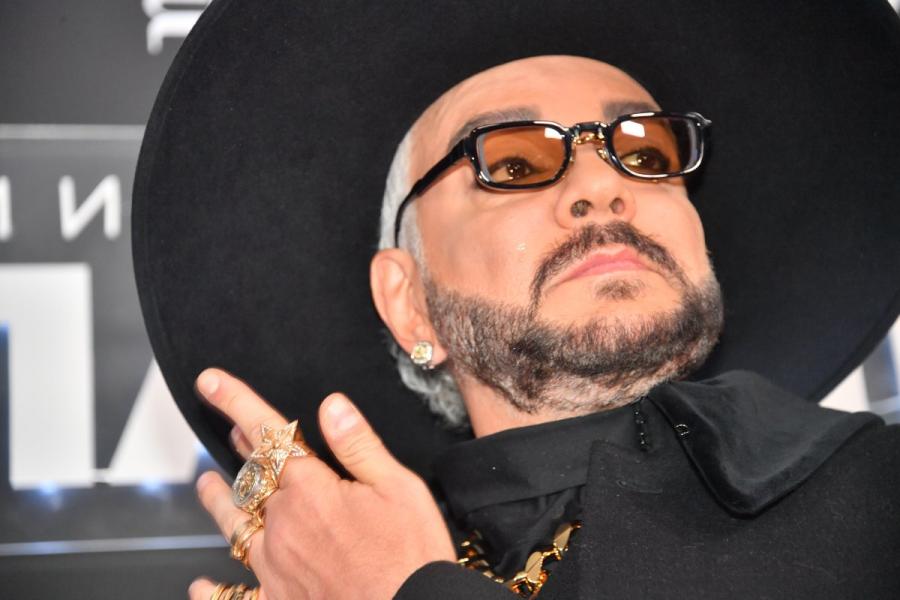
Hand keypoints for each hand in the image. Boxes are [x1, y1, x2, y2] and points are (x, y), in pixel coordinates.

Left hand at [187, 368, 455, 599]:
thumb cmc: (411, 556)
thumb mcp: (399, 489)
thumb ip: (358, 446)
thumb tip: (330, 405)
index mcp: (311, 491)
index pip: (267, 434)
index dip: (236, 401)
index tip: (209, 380)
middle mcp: (283, 525)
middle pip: (251, 477)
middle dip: (243, 449)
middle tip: (232, 429)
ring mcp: (275, 568)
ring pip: (234, 526)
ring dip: (219, 501)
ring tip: (206, 484)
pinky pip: (233, 597)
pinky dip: (213, 592)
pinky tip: (199, 586)